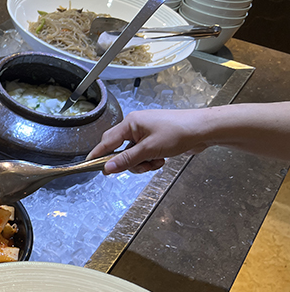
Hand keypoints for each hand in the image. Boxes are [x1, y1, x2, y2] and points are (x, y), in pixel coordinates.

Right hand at [87, 109, 210, 173]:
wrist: (204, 130)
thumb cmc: (179, 132)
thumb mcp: (150, 149)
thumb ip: (127, 160)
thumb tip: (107, 168)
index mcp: (130, 123)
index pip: (107, 141)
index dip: (98, 154)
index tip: (88, 165)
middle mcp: (135, 126)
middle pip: (119, 149)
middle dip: (127, 161)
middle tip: (138, 166)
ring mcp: (145, 133)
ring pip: (132, 155)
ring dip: (141, 163)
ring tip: (155, 162)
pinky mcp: (154, 139)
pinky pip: (143, 154)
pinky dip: (149, 160)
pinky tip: (161, 159)